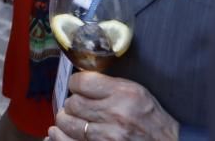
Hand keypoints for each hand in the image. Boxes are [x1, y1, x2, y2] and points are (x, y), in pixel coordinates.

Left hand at [48, 71, 177, 140]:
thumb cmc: (150, 118)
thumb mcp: (136, 91)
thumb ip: (108, 84)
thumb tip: (80, 79)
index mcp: (123, 94)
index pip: (81, 82)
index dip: (75, 83)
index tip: (78, 86)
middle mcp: (115, 114)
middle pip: (72, 103)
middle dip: (72, 103)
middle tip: (79, 105)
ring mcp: (108, 136)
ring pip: (68, 122)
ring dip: (68, 120)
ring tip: (75, 119)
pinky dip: (64, 136)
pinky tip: (65, 132)